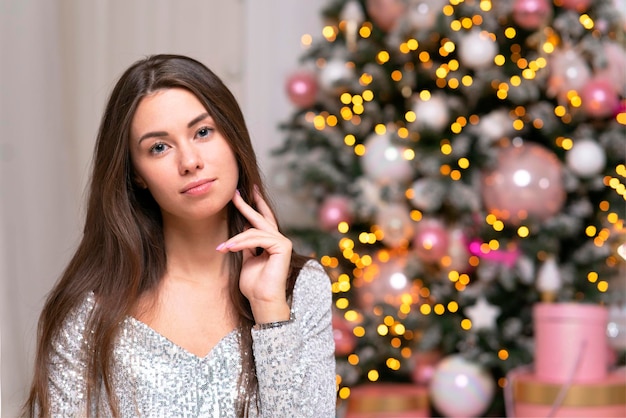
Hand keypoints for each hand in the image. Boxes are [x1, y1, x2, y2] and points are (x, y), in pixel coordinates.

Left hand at [216, 186, 291, 323]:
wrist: (262, 301)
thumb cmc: (254, 285)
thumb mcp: (246, 260)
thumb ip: (246, 245)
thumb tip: (239, 232)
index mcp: (271, 243)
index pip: (262, 220)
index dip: (253, 206)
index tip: (242, 194)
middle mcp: (279, 240)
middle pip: (262, 218)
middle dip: (247, 205)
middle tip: (235, 193)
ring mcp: (282, 242)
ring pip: (255, 231)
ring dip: (236, 239)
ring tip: (223, 248)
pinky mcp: (282, 246)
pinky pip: (258, 238)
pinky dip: (242, 242)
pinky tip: (230, 248)